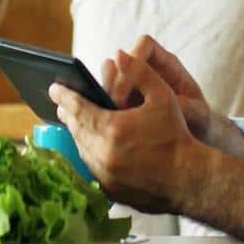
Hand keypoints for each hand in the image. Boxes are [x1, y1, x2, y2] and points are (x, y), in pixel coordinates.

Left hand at [50, 51, 198, 213]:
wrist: (189, 179)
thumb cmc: (177, 135)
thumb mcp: (163, 96)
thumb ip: (139, 72)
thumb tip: (119, 54)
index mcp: (112, 129)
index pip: (78, 108)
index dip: (64, 95)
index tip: (54, 87)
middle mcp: (103, 153)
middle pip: (75, 128)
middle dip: (68, 113)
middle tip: (62, 102)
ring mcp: (104, 174)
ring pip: (81, 148)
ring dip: (77, 132)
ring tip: (75, 120)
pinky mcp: (109, 190)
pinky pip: (90, 167)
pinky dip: (88, 152)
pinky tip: (91, 143)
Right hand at [101, 35, 212, 142]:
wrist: (194, 141)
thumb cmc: (200, 121)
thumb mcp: (198, 114)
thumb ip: (182, 105)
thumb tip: (162, 102)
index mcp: (167, 64)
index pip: (145, 45)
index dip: (135, 57)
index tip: (133, 83)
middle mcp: (146, 71)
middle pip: (121, 61)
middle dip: (115, 81)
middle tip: (115, 105)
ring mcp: (132, 87)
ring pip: (109, 80)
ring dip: (105, 95)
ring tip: (109, 115)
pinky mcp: (123, 104)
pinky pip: (106, 99)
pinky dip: (103, 109)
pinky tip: (106, 124)